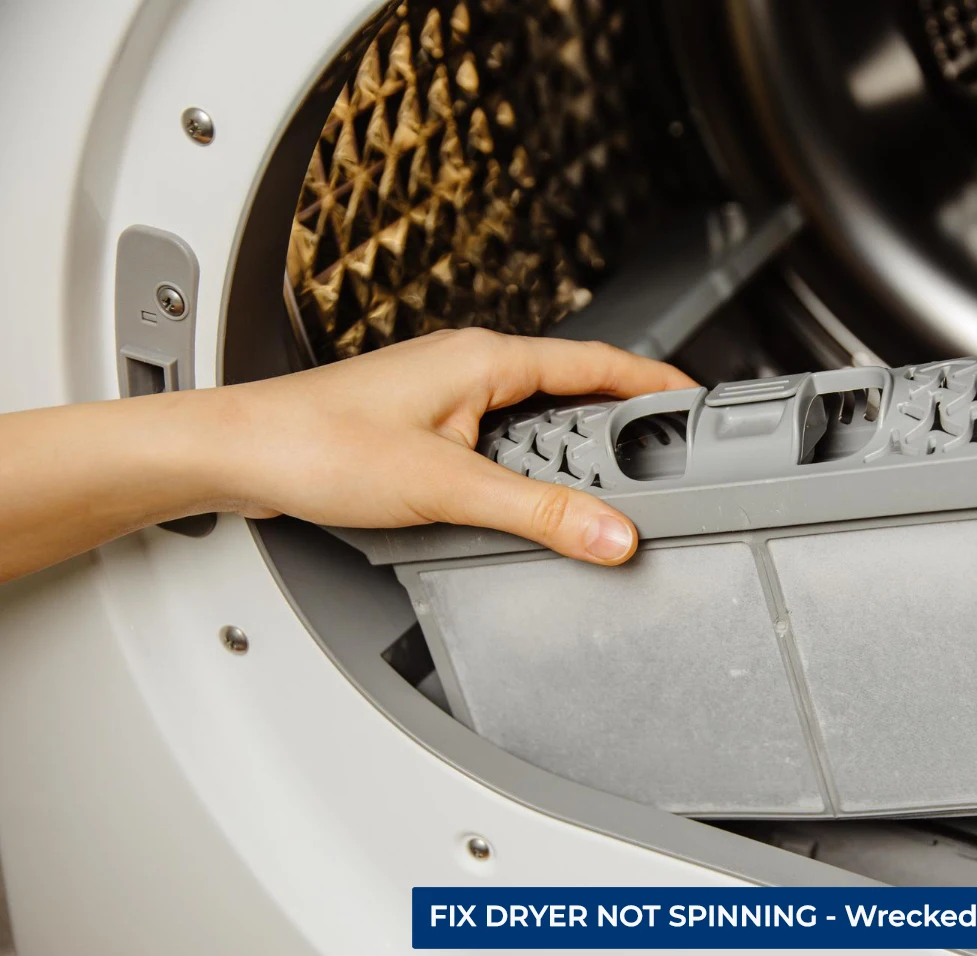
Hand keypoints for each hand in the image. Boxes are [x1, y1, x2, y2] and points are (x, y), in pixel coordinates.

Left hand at [207, 330, 696, 564]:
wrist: (236, 454)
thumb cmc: (317, 445)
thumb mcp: (448, 487)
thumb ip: (539, 514)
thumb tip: (610, 532)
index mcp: (487, 358)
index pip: (598, 363)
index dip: (655, 383)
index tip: (698, 401)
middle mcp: (469, 367)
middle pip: (572, 392)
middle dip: (619, 427)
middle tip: (661, 466)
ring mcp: (445, 395)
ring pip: (534, 421)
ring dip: (568, 455)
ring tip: (597, 496)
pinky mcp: (423, 426)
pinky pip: (499, 442)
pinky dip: (527, 470)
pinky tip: (522, 504)